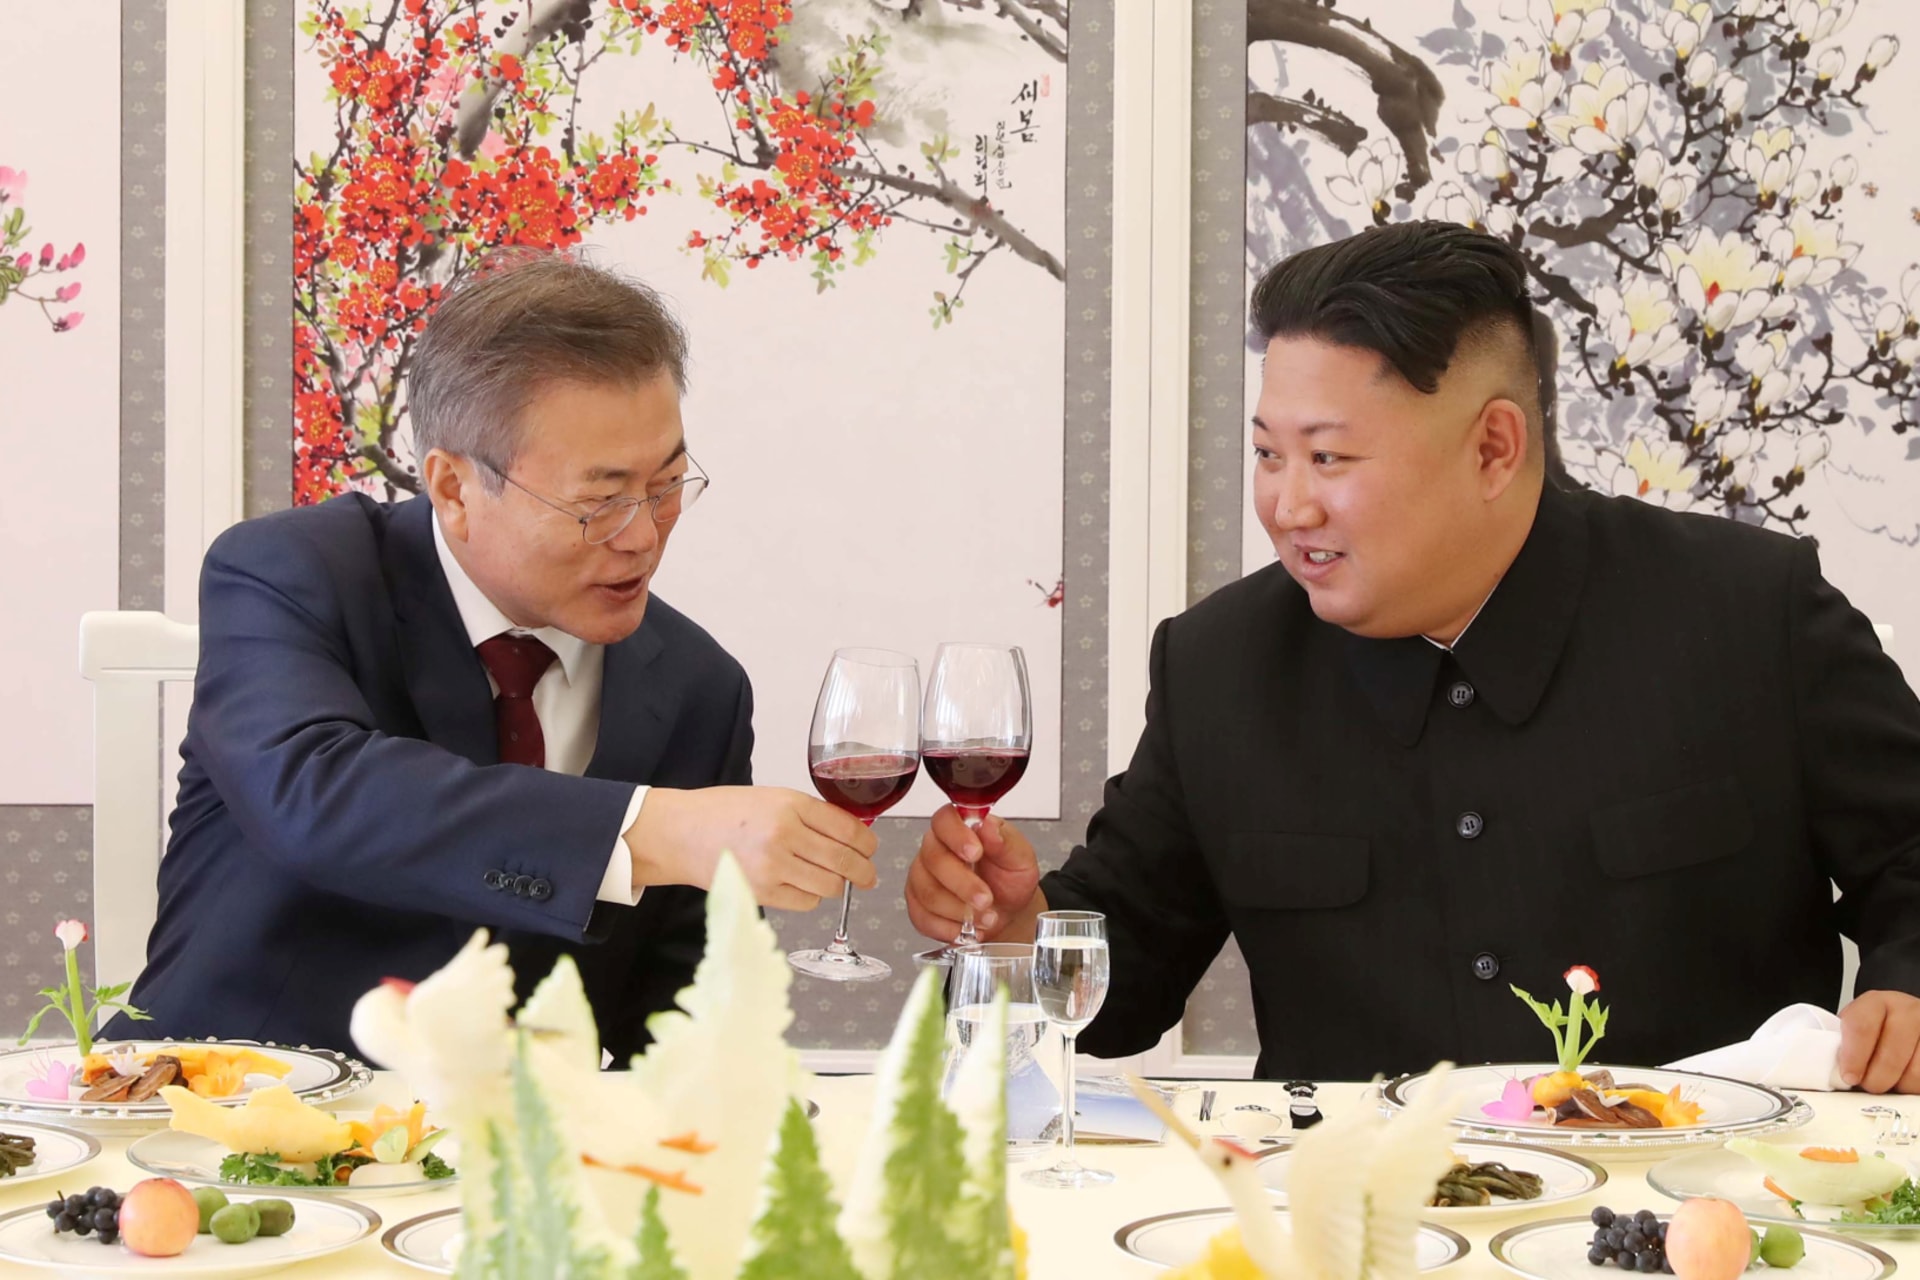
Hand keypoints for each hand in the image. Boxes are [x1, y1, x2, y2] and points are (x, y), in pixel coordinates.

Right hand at [626, 786, 877, 910]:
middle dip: (864, 871)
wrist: (681, 832)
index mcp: (791, 805)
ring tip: (834, 881)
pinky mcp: (763, 893)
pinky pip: (807, 902)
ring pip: (830, 886)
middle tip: (868, 875)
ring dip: (838, 886)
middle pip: (845, 861)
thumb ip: (810, 815)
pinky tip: (803, 886)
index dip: (867, 843)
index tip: (871, 848)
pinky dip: (812, 897)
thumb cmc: (725, 812)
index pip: (848, 828)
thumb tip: (851, 835)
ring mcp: (774, 867)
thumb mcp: (772, 798)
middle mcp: (785, 835)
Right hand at [904, 804, 1041, 942]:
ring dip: (959, 910)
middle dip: (963, 884)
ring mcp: (922, 877)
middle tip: (986, 899)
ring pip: (928, 892)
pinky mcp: (918, 905)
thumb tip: (988, 826)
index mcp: (959, 827)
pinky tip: (967, 929)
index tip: (976, 853)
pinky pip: (923, 917)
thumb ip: (1005, 841)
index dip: (956, 836)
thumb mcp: (1019, 857)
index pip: (944, 820)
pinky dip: (948, 928)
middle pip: (934, 860)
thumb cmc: (1010, 878)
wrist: (1009, 910)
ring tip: (985, 917)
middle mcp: (935, 848)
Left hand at [1837, 990, 1919, 1092]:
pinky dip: (1914, 1087)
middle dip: (1876, 1079)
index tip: (1849, 1077)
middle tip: (1869, 1085)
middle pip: (1891, 1056)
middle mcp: (1908, 1012)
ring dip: (1898, 1086)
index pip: (1861, 1027)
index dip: (1853, 1057)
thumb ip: (1843, 1044)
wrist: (1906, 1021)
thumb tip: (1831, 1072)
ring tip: (1890, 1081)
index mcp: (1876, 1003)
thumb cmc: (1875, 1029)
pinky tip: (1905, 1080)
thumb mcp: (1855, 1027)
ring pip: (1914, 1073)